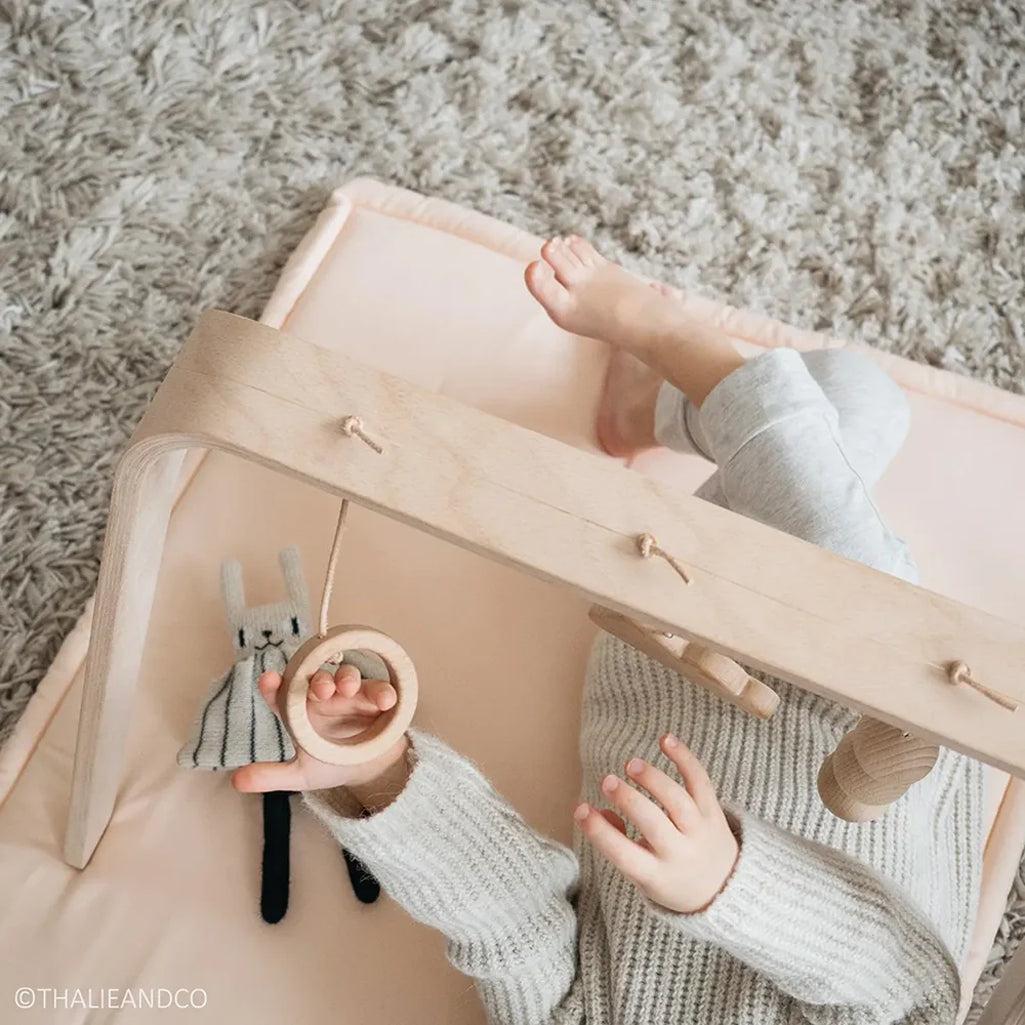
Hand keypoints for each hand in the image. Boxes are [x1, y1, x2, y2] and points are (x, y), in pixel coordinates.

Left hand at [231, 664, 409, 798]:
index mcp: (300, 710)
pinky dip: (383, 692)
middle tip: (320, 690)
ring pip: (348, 675)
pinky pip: (380, 690)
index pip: (282, 694)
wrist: (368, 770)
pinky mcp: (377, 699)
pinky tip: (385, 700)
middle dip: (318, 681)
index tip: (268, 681)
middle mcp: (324, 696)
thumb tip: (236, 781)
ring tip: (348, 688)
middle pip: (318, 679)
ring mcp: (351, 695)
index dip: (274, 686)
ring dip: (348, 678)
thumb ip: (271, 775)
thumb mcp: (301, 773)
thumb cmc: (331, 762)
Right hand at [574, 734, 738, 913]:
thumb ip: (617, 842)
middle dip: (629, 800)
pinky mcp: (714, 813)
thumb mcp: (640, 873)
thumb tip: (598, 812)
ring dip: (653, 779)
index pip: (623, 854)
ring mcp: (700, 832)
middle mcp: (679, 855)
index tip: (580, 809)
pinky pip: (700, 782)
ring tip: (631, 765)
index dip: (599, 832)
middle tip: (607, 781)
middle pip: (654, 825)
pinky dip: (684, 758)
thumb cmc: (669, 877)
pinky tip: (665, 740)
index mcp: (656, 876)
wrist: (722, 888)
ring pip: (678, 801)